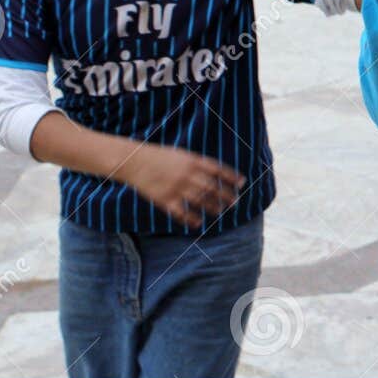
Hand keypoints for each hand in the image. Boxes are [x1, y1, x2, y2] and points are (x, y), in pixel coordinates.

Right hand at [120, 145, 244, 229]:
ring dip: (213, 207)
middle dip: (226, 195)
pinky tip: (199, 223)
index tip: (242, 183)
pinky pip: (181, 212)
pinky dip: (191, 219)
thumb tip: (215, 173)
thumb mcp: (181, 155)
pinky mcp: (165, 200)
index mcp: (192, 161)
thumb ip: (198, 164)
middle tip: (235, 202)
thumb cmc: (159, 157)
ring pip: (200, 201)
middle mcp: (187, 175)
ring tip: (221, 211)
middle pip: (212, 187)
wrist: (134, 162)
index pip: (218, 170)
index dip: (231, 177)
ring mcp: (176, 188)